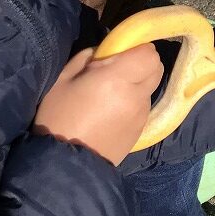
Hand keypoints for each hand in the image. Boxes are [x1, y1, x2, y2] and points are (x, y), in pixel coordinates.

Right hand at [34, 43, 163, 164]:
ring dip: (137, 85)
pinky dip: (133, 103)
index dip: (137, 49)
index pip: (149, 53)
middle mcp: (136, 96)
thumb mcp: (63, 79)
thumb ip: (87, 57)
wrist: (64, 166)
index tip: (120, 53)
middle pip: (156, 68)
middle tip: (117, 71)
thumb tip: (105, 52)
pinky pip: (143, 107)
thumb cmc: (58, 118)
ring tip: (109, 97)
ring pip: (149, 88)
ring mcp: (141, 115)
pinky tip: (110, 115)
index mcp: (118, 79)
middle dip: (141, 64)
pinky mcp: (140, 131)